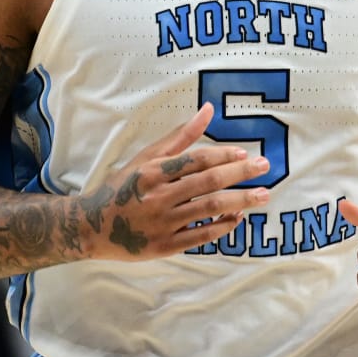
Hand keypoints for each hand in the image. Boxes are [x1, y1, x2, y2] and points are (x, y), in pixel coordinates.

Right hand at [80, 103, 271, 260]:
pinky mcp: (164, 246)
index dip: (223, 156)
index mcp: (153, 172)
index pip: (195, 160)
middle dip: (240, 175)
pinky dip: (222, 227)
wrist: (91, 227)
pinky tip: (238, 219)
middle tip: (266, 168)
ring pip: (209, 209)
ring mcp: (162, 223)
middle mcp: (158, 196)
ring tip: (262, 196)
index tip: (245, 154)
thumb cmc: (123, 188)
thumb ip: (180, 137)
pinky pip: (201, 236)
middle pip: (207, 183)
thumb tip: (208, 110)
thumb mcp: (146, 159)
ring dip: (240, 201)